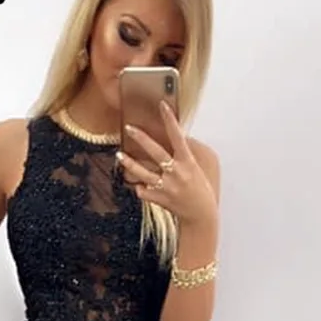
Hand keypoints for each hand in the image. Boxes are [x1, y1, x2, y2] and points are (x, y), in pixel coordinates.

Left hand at [117, 102, 216, 226]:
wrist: (200, 215)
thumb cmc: (199, 190)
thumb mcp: (195, 169)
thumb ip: (182, 156)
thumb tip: (171, 140)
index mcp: (188, 163)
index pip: (178, 137)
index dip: (170, 120)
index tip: (162, 105)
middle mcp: (177, 173)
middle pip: (155, 152)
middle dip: (141, 138)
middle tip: (128, 128)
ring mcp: (167, 187)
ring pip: (142, 173)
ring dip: (129, 164)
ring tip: (120, 155)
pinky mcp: (160, 199)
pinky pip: (143, 191)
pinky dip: (139, 188)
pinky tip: (138, 185)